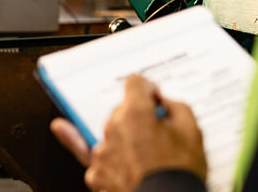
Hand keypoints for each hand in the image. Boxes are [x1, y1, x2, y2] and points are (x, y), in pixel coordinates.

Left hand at [54, 75, 207, 191]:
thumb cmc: (180, 173)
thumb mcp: (192, 132)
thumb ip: (176, 107)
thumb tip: (164, 102)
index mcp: (135, 114)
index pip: (134, 84)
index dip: (146, 90)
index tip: (152, 98)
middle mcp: (112, 129)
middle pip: (121, 112)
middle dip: (137, 119)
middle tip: (156, 135)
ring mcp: (102, 152)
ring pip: (110, 135)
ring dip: (123, 140)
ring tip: (145, 157)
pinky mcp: (96, 173)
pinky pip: (91, 156)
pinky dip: (86, 147)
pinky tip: (65, 129)